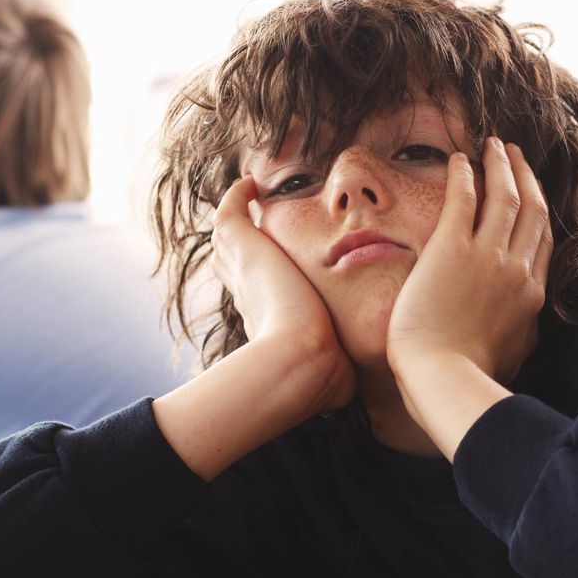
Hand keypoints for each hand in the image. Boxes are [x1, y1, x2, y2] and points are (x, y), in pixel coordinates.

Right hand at [211, 175, 355, 411]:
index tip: (268, 273)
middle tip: (249, 224)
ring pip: (228, 236)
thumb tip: (350, 395)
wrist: (302, 362)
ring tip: (249, 196)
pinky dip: (238, 196)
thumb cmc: (321, 374)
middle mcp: (247, 293)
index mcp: (265, 318)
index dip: (256, 281)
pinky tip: (252, 182)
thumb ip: (340, 376)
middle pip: (232, 262)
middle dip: (239, 245)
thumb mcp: (333, 374)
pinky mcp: (245, 247)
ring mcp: (242, 268)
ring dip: (236, 216)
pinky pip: (231, 212)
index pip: (254, 294)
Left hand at [387, 138, 551, 385]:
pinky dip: (466, 174)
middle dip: (525, 177)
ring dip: (501, 166)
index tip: (532, 191)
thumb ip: (522, 332)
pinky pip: (464, 198)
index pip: (543, 240)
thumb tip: (524, 325)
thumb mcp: (514, 356)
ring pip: (505, 196)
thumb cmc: (470, 379)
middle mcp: (518, 270)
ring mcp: (487, 257)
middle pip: (532, 210)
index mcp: (533, 296)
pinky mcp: (452, 249)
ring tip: (494, 146)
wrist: (445, 381)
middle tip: (515, 155)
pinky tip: (461, 159)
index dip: (538, 209)